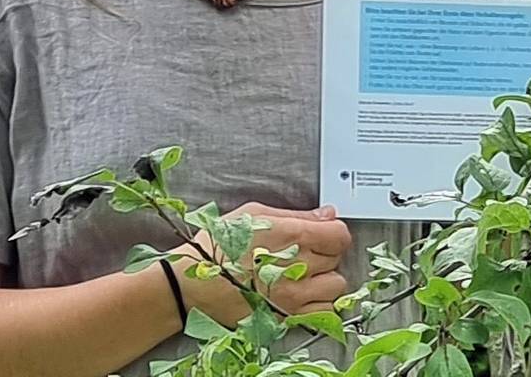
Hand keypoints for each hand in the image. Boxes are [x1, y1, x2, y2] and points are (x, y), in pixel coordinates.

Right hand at [186, 202, 352, 319]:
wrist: (191, 285)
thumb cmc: (217, 247)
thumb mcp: (254, 214)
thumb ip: (296, 215)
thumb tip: (327, 214)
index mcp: (290, 235)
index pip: (339, 235)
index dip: (332, 232)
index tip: (324, 233)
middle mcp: (295, 267)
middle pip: (336, 258)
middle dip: (324, 252)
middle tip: (304, 252)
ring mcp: (292, 296)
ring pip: (335, 286)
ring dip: (324, 279)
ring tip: (304, 274)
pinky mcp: (286, 316)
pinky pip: (323, 312)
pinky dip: (319, 303)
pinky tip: (303, 294)